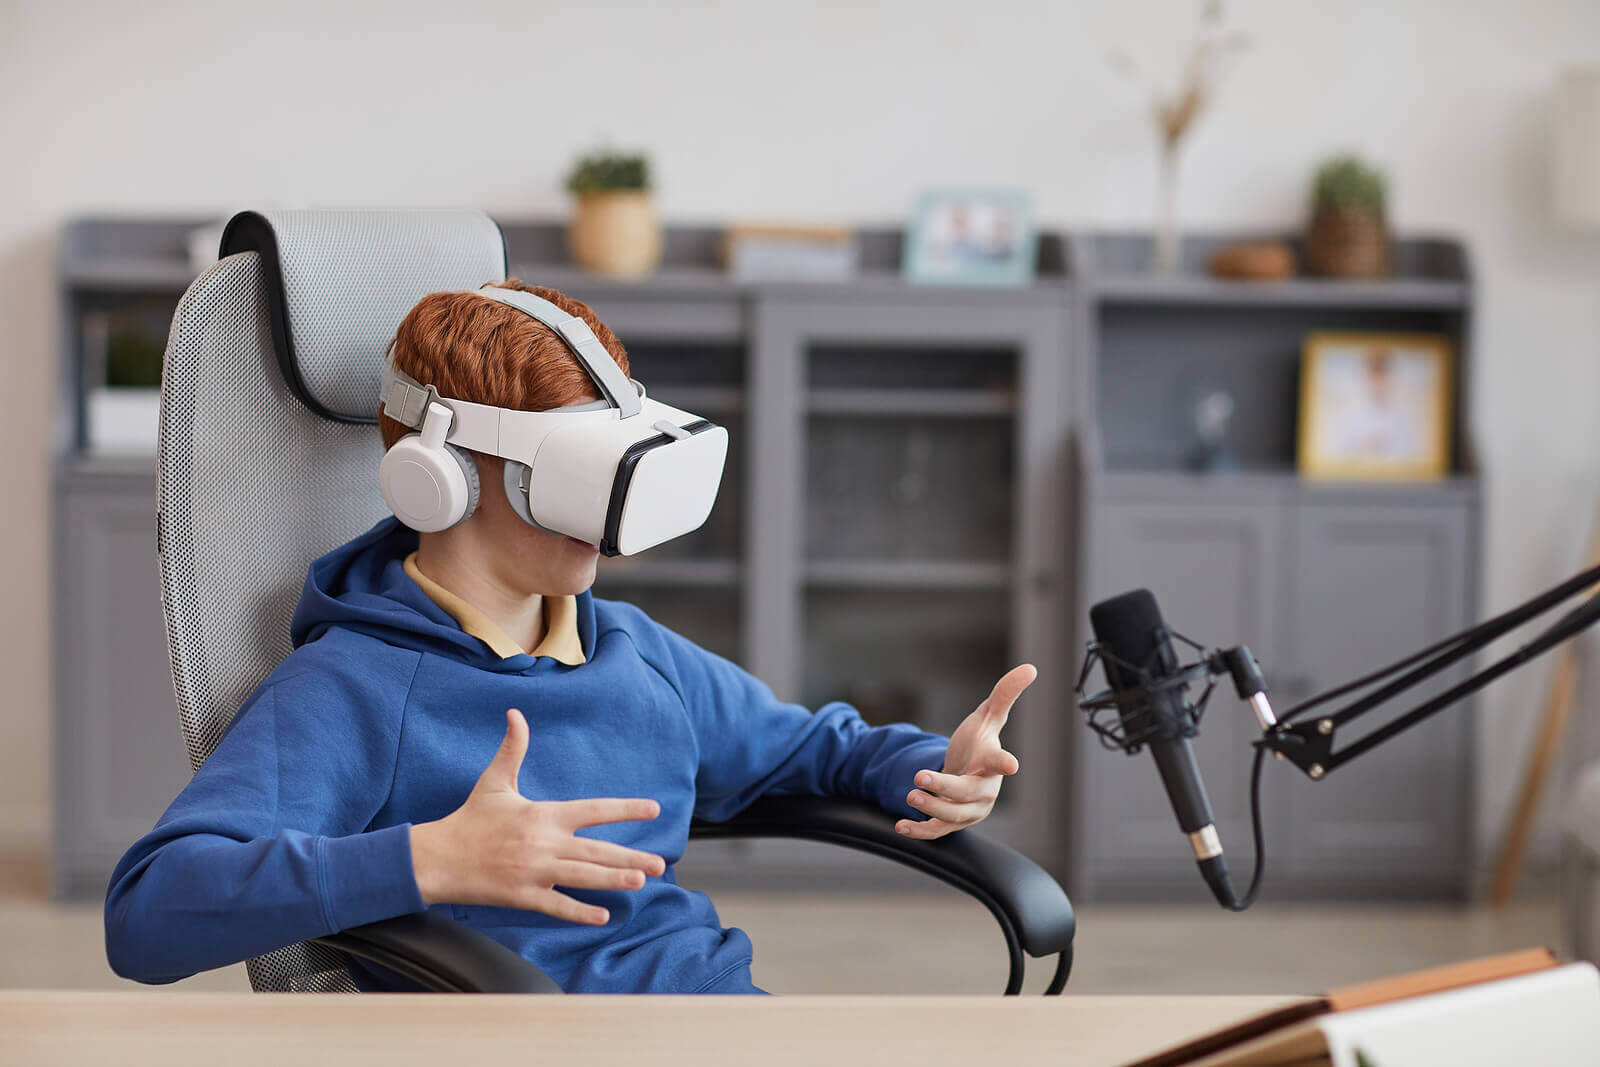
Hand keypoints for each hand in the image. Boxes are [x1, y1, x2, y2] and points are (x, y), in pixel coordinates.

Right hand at [409, 708, 664, 924]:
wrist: (439, 857)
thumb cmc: (470, 819)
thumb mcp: (494, 781)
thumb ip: (512, 749)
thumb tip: (515, 712)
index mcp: (544, 815)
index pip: (594, 810)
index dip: (626, 809)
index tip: (654, 809)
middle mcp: (544, 844)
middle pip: (596, 850)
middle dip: (630, 857)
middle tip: (661, 863)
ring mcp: (535, 872)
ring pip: (583, 878)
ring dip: (613, 880)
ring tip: (642, 882)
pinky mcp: (523, 896)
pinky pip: (558, 906)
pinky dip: (580, 912)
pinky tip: (603, 917)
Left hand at [896, 663, 1035, 839]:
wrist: (966, 771)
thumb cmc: (979, 743)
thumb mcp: (988, 716)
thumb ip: (1005, 693)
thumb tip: (1030, 667)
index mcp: (992, 762)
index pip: (1001, 762)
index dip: (1005, 763)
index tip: (1012, 765)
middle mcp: (984, 790)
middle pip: (968, 792)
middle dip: (945, 788)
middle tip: (920, 777)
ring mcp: (968, 809)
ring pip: (952, 815)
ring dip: (931, 808)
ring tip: (911, 796)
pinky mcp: (951, 823)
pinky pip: (936, 831)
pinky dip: (919, 831)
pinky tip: (901, 824)